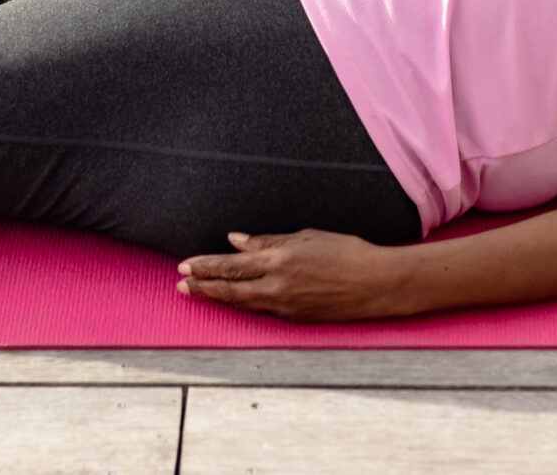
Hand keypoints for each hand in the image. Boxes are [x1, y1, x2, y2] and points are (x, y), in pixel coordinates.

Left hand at [178, 230, 405, 322]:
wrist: (377, 284)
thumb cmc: (347, 252)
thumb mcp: (307, 237)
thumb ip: (268, 241)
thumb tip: (236, 241)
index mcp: (281, 259)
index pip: (232, 265)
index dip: (206, 266)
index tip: (185, 265)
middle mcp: (279, 285)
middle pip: (230, 288)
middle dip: (202, 285)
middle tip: (180, 284)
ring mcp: (287, 305)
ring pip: (243, 303)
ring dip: (218, 297)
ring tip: (197, 292)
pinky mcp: (296, 318)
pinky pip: (262, 310)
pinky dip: (243, 303)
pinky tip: (234, 298)